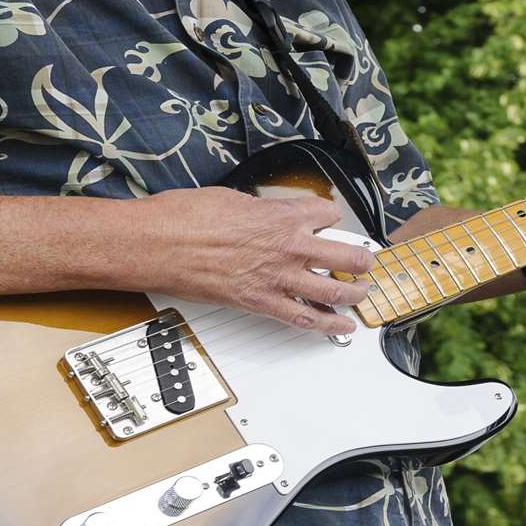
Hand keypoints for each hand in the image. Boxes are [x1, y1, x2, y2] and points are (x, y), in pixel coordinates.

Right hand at [122, 187, 373, 334]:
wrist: (158, 244)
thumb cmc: (185, 217)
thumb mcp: (232, 198)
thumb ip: (259, 210)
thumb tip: (264, 214)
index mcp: (282, 215)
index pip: (327, 214)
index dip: (332, 218)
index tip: (332, 223)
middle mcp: (288, 246)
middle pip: (346, 255)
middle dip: (362, 260)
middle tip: (367, 262)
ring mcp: (277, 277)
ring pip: (333, 290)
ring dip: (354, 294)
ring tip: (362, 294)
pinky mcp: (258, 302)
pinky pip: (302, 318)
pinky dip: (326, 326)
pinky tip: (341, 327)